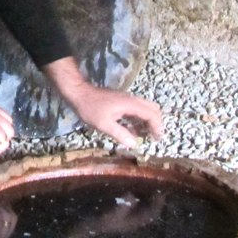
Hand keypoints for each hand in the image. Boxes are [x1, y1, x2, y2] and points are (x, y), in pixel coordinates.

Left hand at [43, 57, 163, 146]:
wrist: (79, 93)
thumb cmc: (90, 109)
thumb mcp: (103, 124)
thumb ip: (120, 133)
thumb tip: (134, 144)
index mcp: (130, 104)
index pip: (151, 114)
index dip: (157, 127)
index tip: (158, 139)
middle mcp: (132, 100)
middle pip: (152, 109)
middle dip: (156, 123)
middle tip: (155, 137)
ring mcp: (127, 100)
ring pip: (145, 108)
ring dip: (148, 121)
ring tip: (146, 136)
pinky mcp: (122, 101)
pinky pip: (137, 110)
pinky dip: (140, 120)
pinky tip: (134, 131)